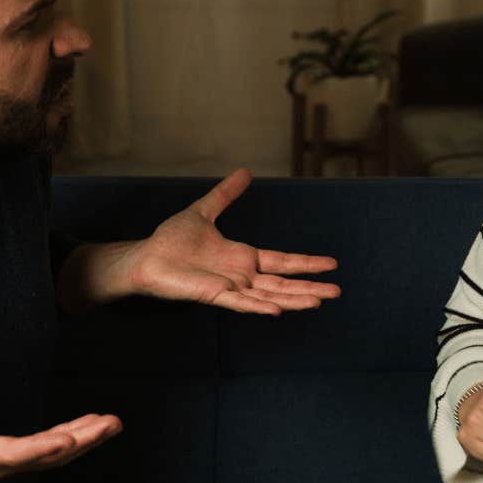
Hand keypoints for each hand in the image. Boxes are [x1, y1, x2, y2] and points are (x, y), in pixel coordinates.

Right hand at [0, 336, 120, 482]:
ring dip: (83, 440)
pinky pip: (46, 455)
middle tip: (110, 424)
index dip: (39, 449)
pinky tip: (92, 427)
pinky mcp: (6, 462)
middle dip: (78, 441)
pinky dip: (72, 441)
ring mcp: (0, 466)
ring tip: (112, 423)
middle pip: (42, 458)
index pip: (8, 454)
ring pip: (50, 459)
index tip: (67, 441)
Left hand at [124, 168, 341, 314]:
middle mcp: (241, 275)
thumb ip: (225, 194)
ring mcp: (229, 288)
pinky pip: (239, 303)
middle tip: (337, 290)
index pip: (281, 261)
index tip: (331, 263)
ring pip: (268, 296)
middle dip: (310, 286)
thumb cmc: (170, 241)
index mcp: (242, 258)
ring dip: (293, 299)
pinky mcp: (213, 295)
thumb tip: (245, 172)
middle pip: (283, 283)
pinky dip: (258, 306)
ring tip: (318, 301)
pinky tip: (276, 310)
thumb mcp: (203, 212)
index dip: (306, 262)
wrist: (145, 257)